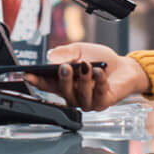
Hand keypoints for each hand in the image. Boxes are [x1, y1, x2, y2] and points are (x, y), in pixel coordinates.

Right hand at [21, 42, 150, 111]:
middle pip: (62, 92)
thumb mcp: (79, 51)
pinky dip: (99, 82)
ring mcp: (88, 101)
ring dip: (84, 80)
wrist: (124, 66)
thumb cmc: (100, 59)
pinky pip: (98, 95)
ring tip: (87, 66)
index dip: (36, 81)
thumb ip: (65, 53)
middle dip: (63, 80)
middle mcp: (74, 94)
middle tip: (65, 67)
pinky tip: (100, 72)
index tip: (29, 75)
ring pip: (80, 96)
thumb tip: (51, 58)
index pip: (46, 85)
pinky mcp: (103, 103)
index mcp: (64, 82)